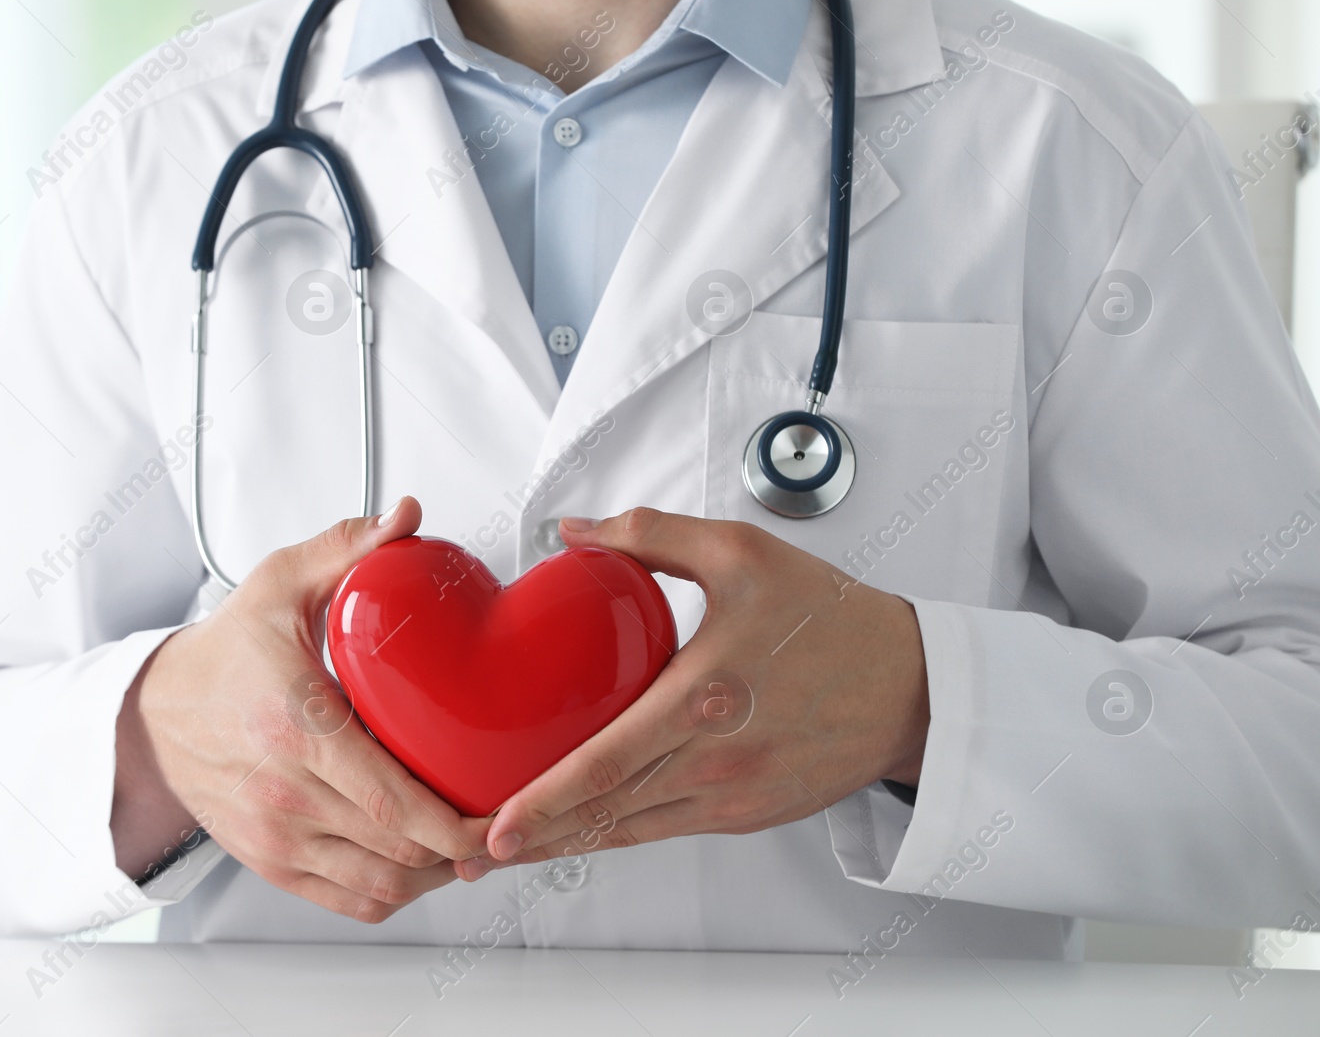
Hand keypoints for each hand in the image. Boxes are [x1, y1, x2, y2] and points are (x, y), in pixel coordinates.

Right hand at [112, 496, 491, 922]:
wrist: (155, 714)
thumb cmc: (225, 653)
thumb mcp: (279, 584)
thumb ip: (347, 548)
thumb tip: (408, 517)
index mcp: (295, 724)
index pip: (391, 799)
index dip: (459, 820)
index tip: (505, 803)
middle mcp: (284, 791)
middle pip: (400, 849)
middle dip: (467, 844)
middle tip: (509, 817)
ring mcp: (276, 836)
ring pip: (384, 885)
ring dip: (440, 873)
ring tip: (475, 839)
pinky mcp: (272, 863)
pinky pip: (353, 900)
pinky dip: (401, 892)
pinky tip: (428, 863)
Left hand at [459, 507, 927, 875]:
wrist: (914, 686)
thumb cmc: (832, 618)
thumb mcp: (741, 553)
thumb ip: (650, 535)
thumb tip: (574, 533)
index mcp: (707, 695)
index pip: (606, 764)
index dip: (544, 802)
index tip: (495, 824)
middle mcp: (717, 758)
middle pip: (606, 814)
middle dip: (535, 840)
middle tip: (472, 853)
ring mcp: (733, 796)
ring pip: (631, 832)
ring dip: (567, 845)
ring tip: (508, 852)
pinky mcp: (748, 814)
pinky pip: (666, 828)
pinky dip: (616, 833)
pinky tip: (579, 830)